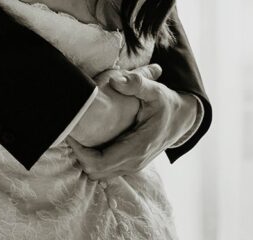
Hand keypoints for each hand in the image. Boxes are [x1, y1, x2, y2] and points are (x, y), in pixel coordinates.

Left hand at [67, 72, 199, 180]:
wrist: (183, 119)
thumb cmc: (167, 104)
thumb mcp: (156, 90)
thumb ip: (137, 83)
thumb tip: (115, 80)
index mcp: (138, 147)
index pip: (100, 162)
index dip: (81, 151)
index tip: (71, 132)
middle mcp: (134, 162)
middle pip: (95, 171)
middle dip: (79, 154)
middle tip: (69, 130)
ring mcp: (133, 165)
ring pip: (99, 172)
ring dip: (85, 156)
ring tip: (76, 133)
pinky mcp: (130, 163)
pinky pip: (106, 168)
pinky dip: (93, 157)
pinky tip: (88, 138)